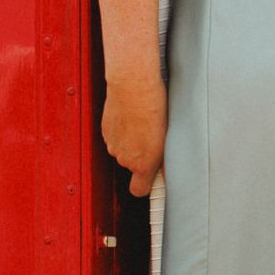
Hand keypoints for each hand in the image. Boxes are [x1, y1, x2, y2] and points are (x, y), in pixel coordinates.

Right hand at [102, 71, 167, 199]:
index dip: (146, 185)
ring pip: (124, 149)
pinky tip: (133, 115)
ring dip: (132, 140)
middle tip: (155, 136)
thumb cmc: (154, 106)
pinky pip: (117, 136)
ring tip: (145, 121)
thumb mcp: (169, 134)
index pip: (139, 190)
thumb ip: (165, 155)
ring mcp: (113, 144)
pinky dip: (124, 129)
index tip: (154, 179)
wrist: (132, 84)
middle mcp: (125, 158)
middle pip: (133, 165)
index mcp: (143, 163)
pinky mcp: (106, 131)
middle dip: (142, 155)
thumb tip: (168, 167)